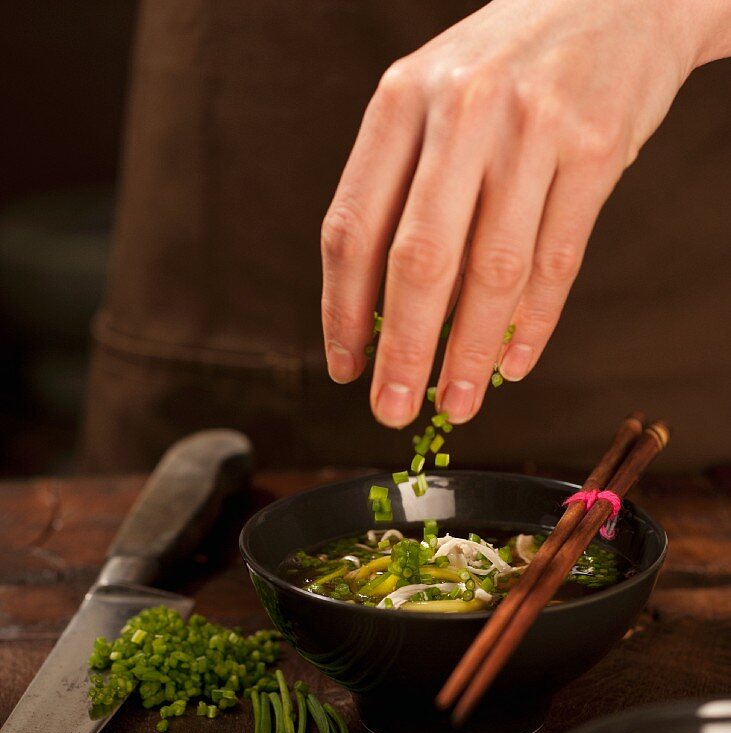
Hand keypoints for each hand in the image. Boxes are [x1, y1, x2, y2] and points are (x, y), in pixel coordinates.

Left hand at [321, 0, 719, 426]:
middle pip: (420, 261)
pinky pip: (558, 261)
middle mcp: (463, 110)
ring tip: (456, 403)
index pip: (353, 228)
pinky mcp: (596, 149)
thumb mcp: (435, 102)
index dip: (342, 311)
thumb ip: (405, 191)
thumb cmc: (507, 66)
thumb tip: (384, 315)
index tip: (345, 369)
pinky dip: (535, 324)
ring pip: (494, 273)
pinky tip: (514, 363)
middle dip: (403, 351)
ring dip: (470, 355)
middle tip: (393, 411)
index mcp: (401, 100)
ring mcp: (534, 127)